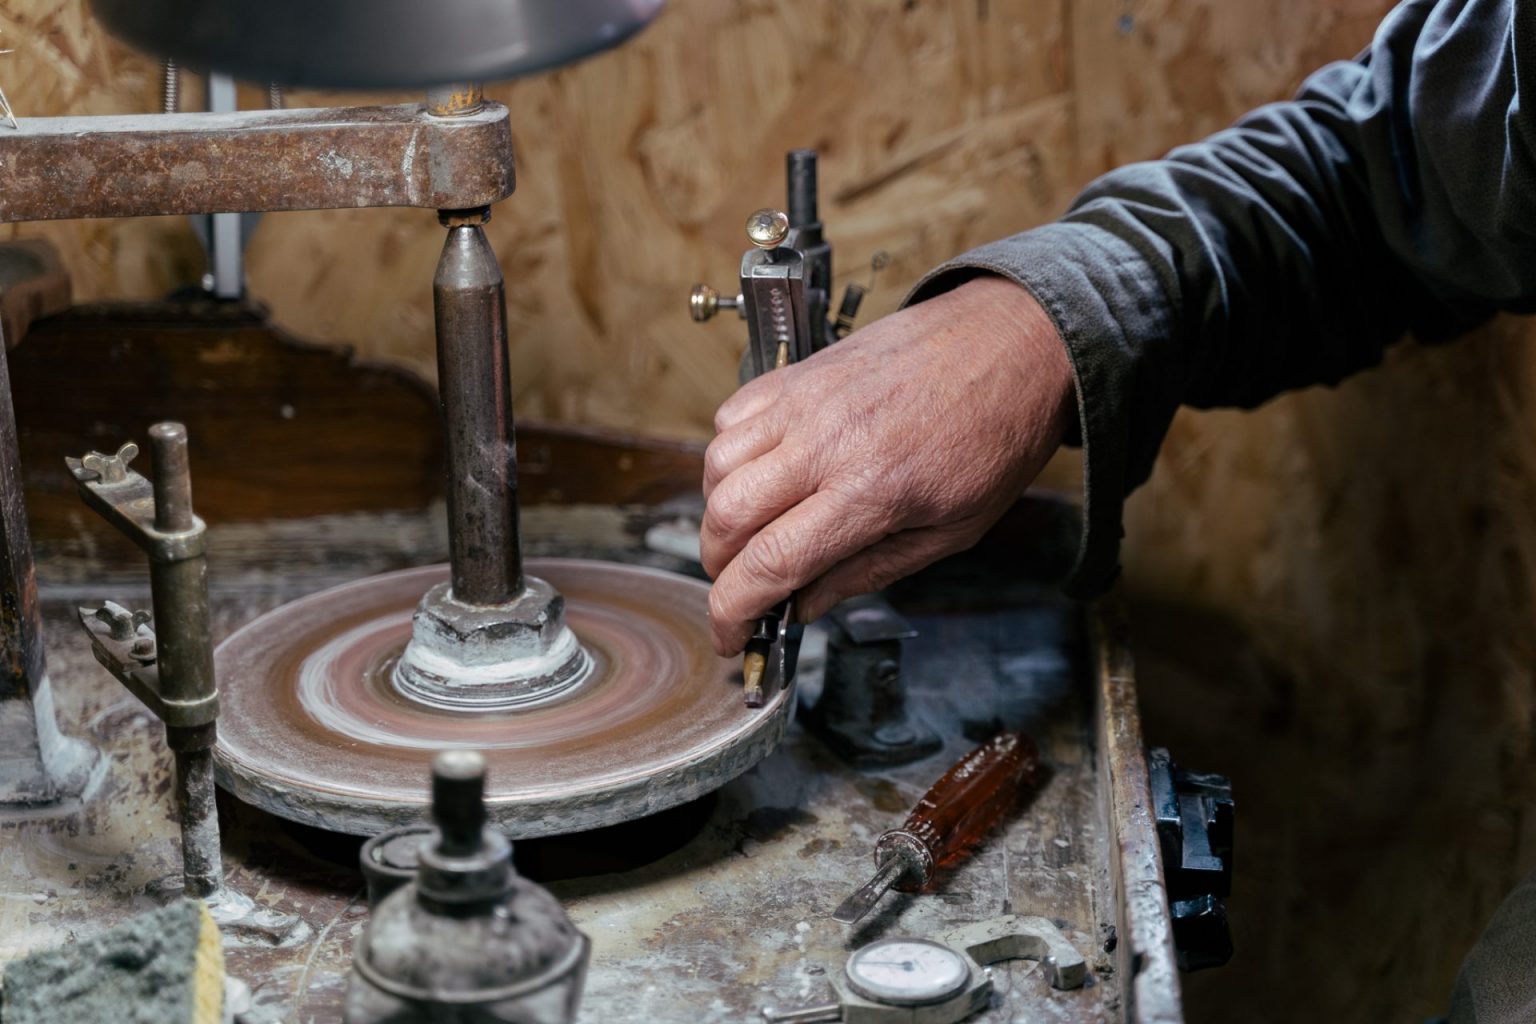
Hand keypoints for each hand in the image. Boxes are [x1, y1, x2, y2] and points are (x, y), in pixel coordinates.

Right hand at [700, 274, 1074, 655]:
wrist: (1011, 341)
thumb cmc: (995, 434)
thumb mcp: (951, 531)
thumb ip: (867, 572)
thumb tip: (804, 605)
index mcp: (871, 492)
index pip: (769, 564)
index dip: (733, 612)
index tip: (730, 638)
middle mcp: (825, 443)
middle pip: (726, 518)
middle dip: (719, 568)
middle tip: (742, 588)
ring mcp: (805, 401)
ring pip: (716, 466)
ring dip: (719, 512)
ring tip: (750, 532)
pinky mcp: (799, 372)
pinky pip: (732, 417)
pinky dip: (729, 456)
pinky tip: (761, 473)